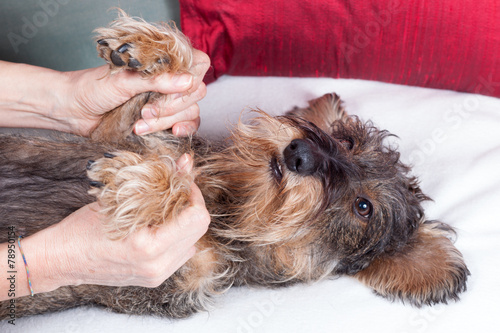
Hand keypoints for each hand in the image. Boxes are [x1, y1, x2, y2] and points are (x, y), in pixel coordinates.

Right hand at [20, 154, 209, 292]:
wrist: (61, 260)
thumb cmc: (82, 228)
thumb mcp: (119, 198)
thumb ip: (159, 181)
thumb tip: (186, 162)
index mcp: (149, 246)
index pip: (197, 218)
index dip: (194, 194)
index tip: (182, 182)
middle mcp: (158, 265)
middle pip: (200, 230)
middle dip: (192, 205)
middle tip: (177, 191)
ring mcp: (157, 275)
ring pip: (194, 242)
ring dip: (187, 222)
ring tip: (169, 208)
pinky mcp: (155, 278)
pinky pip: (182, 253)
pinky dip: (178, 236)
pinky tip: (162, 225)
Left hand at [63, 49, 209, 135]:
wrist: (75, 111)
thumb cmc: (94, 88)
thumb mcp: (124, 81)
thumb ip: (156, 80)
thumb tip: (187, 80)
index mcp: (162, 63)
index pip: (197, 63)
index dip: (192, 77)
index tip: (173, 89)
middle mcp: (169, 81)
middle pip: (196, 91)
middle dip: (172, 105)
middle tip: (146, 110)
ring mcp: (169, 102)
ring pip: (191, 111)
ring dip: (168, 121)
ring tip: (140, 125)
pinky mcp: (166, 122)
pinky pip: (188, 126)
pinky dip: (182, 130)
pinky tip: (172, 133)